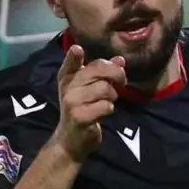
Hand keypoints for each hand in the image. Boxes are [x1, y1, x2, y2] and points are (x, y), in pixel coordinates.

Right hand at [55, 44, 125, 161]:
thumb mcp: (90, 89)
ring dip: (112, 96)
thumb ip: (104, 72)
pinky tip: (102, 113)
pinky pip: (106, 105)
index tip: (77, 49)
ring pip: (105, 88)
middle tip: (120, 83)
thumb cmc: (83, 109)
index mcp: (67, 77)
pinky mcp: (80, 116)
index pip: (71, 62)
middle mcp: (67, 87)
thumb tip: (120, 60)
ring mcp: (72, 102)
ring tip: (106, 102)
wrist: (71, 139)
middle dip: (116, 75)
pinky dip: (109, 109)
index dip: (74, 56)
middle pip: (98, 69)